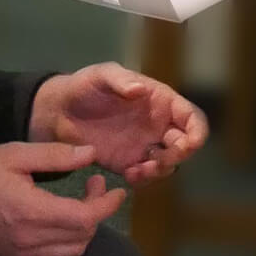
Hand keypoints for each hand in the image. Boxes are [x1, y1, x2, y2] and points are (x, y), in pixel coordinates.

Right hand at [0, 142, 125, 255]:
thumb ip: (55, 155)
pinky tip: (63, 220)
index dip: (107, 205)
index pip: (85, 217)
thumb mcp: (14, 153)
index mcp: (31, 211)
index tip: (116, 189)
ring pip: (73, 251)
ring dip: (86, 229)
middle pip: (83, 236)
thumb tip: (91, 154)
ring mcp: (25, 255)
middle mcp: (31, 239)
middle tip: (93, 183)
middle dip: (98, 211)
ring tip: (81, 202)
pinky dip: (70, 242)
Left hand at [29, 63, 207, 186]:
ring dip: (160, 171)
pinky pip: (147, 176)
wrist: (58, 113)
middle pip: (186, 145)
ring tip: (137, 171)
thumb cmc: (83, 87)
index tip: (188, 145)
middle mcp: (158, 125)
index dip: (197, 131)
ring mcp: (145, 146)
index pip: (191, 117)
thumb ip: (120, 80)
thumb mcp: (100, 75)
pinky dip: (144, 180)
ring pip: (169, 164)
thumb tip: (140, 90)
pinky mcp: (129, 164)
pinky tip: (128, 176)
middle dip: (178, 156)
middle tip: (156, 160)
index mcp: (159, 101)